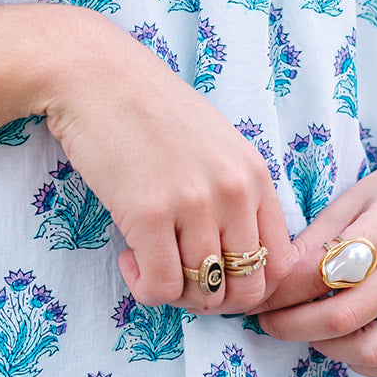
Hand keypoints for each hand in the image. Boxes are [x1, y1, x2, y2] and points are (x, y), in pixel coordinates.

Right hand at [43, 9, 292, 313]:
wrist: (96, 76)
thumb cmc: (150, 110)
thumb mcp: (216, 145)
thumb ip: (234, 194)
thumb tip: (233, 259)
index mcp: (256, 175)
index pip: (281, 263)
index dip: (250, 287)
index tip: (216, 279)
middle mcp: (234, 191)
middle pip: (247, 289)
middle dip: (215, 300)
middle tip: (183, 281)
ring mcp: (193, 203)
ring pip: (204, 293)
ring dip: (174, 293)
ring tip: (148, 263)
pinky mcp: (148, 213)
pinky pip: (162, 286)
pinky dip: (145, 287)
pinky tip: (128, 258)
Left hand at [255, 122, 376, 376]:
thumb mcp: (352, 199)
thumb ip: (314, 242)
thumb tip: (270, 283)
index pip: (324, 273)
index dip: (282, 292)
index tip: (259, 297)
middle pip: (344, 317)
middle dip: (292, 326)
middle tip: (269, 321)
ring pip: (374, 350)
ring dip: (328, 349)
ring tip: (309, 331)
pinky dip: (368, 365)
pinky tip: (347, 343)